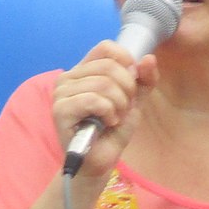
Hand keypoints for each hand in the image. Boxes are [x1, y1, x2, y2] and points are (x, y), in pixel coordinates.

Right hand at [47, 41, 156, 188]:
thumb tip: (149, 59)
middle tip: (122, 109)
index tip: (131, 85)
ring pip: (103, 84)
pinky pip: (93, 100)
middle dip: (127, 90)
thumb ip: (144, 79)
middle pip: (109, 66)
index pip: (106, 48)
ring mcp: (61, 93)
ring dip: (119, 106)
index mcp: (84, 69)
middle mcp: (68, 77)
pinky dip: (108, 113)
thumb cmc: (112, 130)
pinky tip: (106, 124)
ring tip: (113, 119)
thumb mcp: (133, 100)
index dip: (127, 63)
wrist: (100, 161)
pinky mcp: (60, 110)